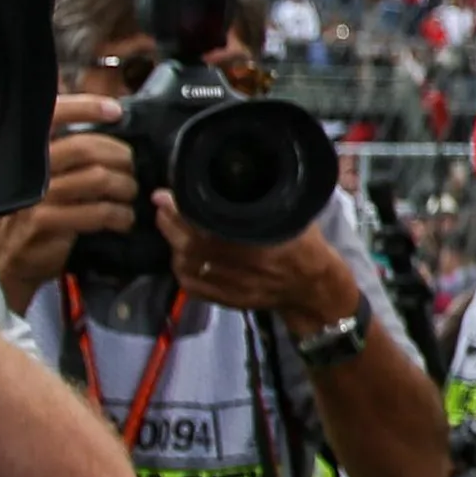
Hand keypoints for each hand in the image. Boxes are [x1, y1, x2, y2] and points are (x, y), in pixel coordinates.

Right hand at [0, 96, 136, 309]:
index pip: (53, 115)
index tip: (115, 110)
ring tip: (130, 195)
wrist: (7, 261)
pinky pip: (97, 212)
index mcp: (29, 151)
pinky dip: (119, 215)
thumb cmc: (32, 215)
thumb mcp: (42, 179)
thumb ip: (67, 155)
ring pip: (97, 178)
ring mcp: (36, 196)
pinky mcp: (46, 222)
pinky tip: (124, 219)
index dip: (85, 107)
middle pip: (84, 147)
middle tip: (132, 166)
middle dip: (119, 155)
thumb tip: (111, 131)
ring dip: (124, 186)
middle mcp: (30, 168)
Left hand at [156, 193, 357, 333]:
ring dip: (173, 244)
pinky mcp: (227, 301)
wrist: (313, 289)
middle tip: (162, 205)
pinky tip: (179, 254)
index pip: (209, 227)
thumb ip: (265, 201)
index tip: (166, 194)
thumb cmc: (306, 245)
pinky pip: (193, 287)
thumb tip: (234, 175)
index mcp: (261, 246)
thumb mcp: (292, 216)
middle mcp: (243, 270)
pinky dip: (181, 269)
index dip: (183, 211)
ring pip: (188, 267)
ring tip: (169, 225)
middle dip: (170, 223)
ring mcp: (233, 289)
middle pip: (191, 247)